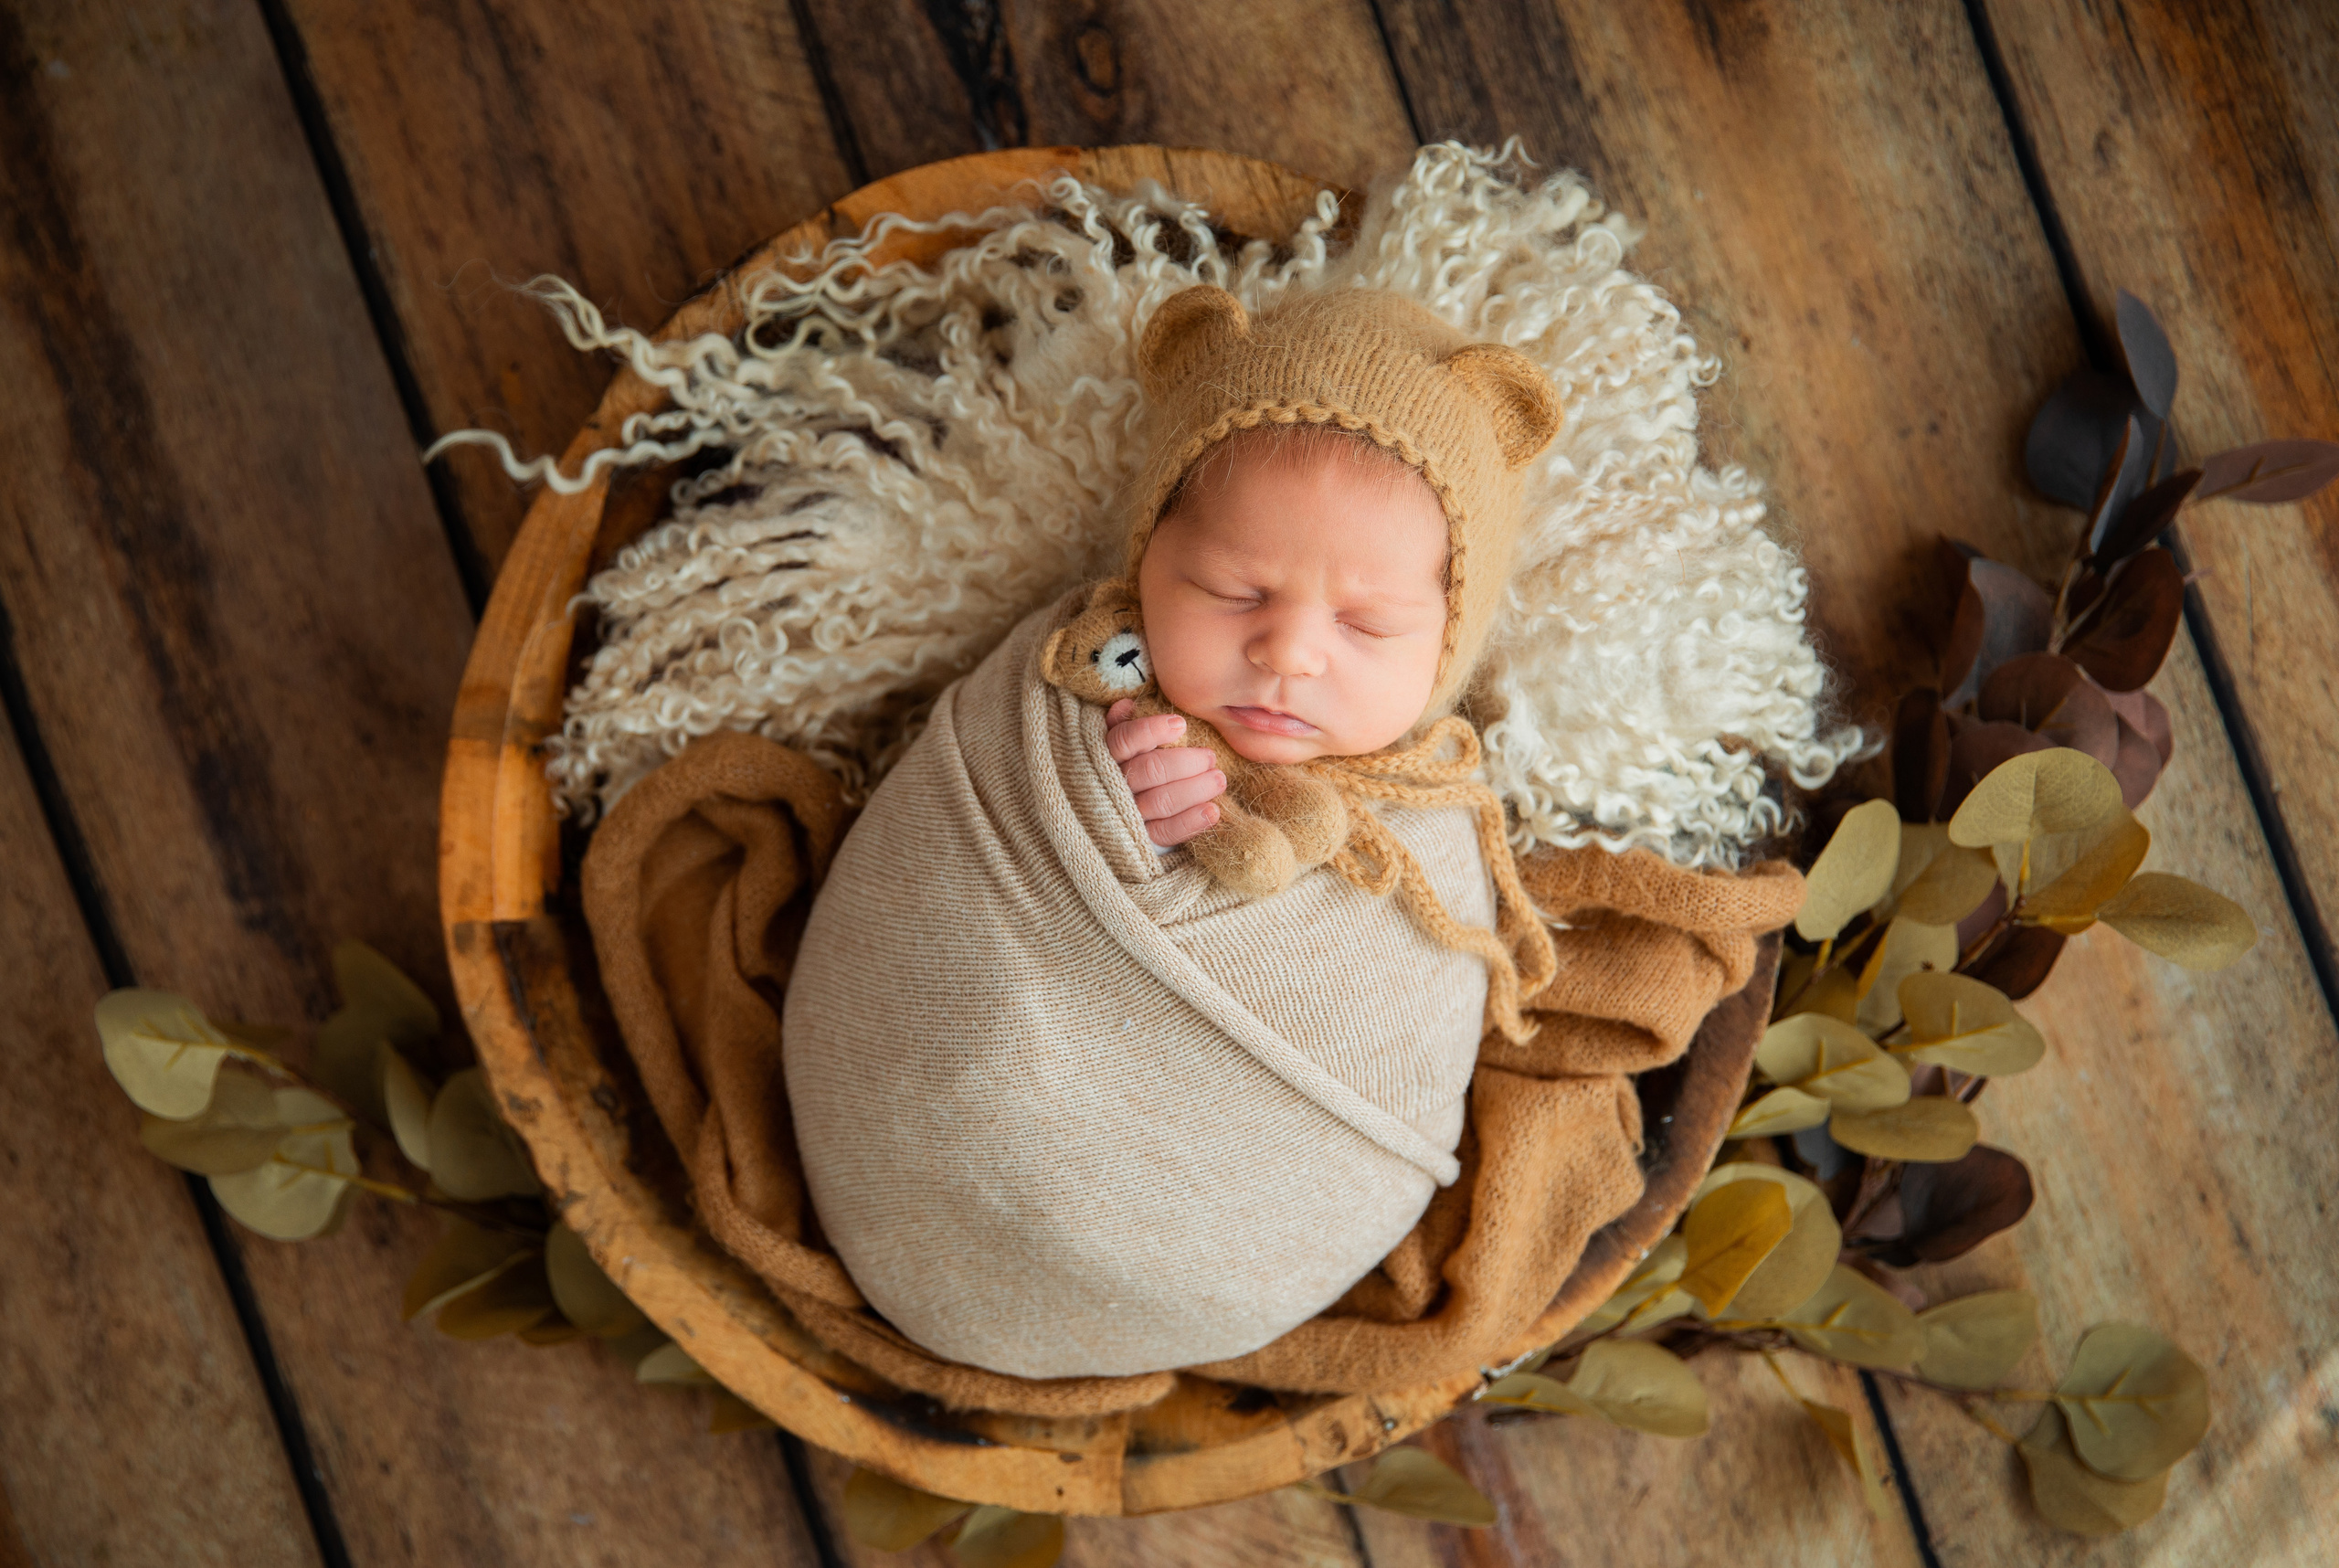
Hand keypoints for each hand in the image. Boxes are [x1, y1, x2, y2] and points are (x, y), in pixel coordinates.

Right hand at [1106, 698, 1227, 846]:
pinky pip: (1165, 832)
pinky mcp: (1141, 838)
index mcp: (1105, 754)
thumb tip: (1127, 705)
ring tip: (1219, 780)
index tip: (1181, 725)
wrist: (1119, 812)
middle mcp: (1112, 784)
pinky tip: (1212, 811)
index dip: (1151, 731)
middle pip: (1149, 770)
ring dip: (1195, 789)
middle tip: (1210, 757)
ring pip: (1161, 801)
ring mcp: (1126, 813)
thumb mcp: (1120, 742)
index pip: (1124, 740)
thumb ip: (1123, 724)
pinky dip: (1191, 822)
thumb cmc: (1128, 765)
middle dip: (1185, 763)